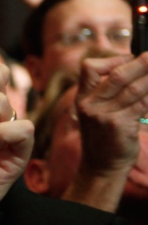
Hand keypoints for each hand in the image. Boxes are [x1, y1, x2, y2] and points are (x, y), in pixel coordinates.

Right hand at [74, 54, 147, 176]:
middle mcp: (89, 105)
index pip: (90, 68)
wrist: (102, 166)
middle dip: (141, 63)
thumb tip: (134, 67)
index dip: (112, 59)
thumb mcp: (96, 112)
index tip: (130, 58)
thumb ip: (108, 92)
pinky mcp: (119, 125)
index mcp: (83, 98)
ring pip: (134, 89)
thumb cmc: (104, 137)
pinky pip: (143, 103)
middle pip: (117, 75)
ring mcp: (103, 115)